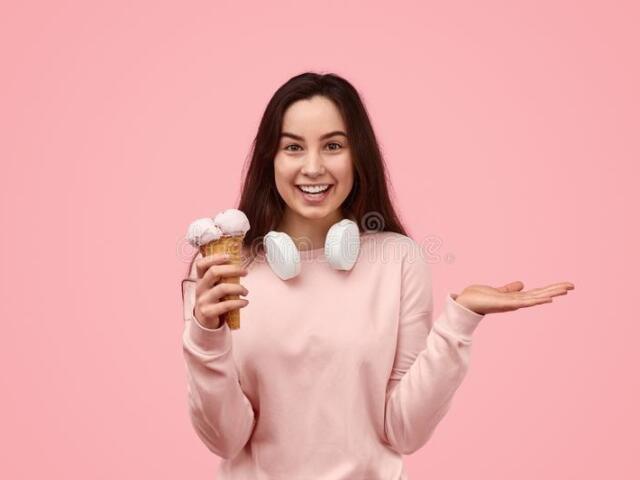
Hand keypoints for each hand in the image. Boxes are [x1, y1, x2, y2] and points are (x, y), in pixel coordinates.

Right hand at [194, 253, 249, 328]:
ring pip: (222, 288)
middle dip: (233, 269)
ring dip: (238, 288)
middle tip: (245, 272)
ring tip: (246, 291)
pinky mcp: (207, 312)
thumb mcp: (213, 286)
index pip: (201, 264)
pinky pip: (225, 305)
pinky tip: (245, 302)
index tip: (229, 256)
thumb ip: (222, 277)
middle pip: (214, 272)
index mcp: (200, 279)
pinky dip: (238, 303)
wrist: (204, 321)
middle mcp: (200, 287)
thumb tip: (239, 265)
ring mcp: (202, 300)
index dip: (214, 258)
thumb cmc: (214, 299)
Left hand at [452, 281, 574, 315]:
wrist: (464, 303)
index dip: (550, 289)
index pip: (537, 293)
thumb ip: (509, 289)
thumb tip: (522, 284)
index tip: (564, 286)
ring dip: (551, 293)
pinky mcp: (506, 304)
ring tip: (565, 289)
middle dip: (556, 290)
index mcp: (515, 298)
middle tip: (572, 285)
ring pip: (536, 298)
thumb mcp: (497, 291)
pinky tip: (548, 299)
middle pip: (540, 295)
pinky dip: (537, 300)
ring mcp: (512, 304)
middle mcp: (516, 302)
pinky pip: (525, 302)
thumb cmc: (478, 298)